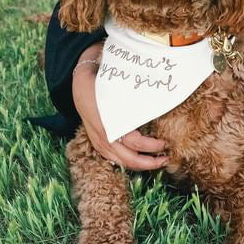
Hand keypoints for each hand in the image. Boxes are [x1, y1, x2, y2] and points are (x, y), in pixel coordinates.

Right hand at [72, 43, 168, 170]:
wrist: (77, 80)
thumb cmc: (101, 78)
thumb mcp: (117, 83)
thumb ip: (134, 88)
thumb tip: (157, 83)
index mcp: (109, 121)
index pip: (133, 141)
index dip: (150, 146)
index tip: (164, 143)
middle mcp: (102, 134)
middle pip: (128, 158)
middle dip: (149, 162)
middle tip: (166, 158)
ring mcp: (97, 140)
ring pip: (120, 162)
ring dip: (139, 165)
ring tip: (157, 162)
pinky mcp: (96, 141)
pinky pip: (112, 159)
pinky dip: (127, 163)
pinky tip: (139, 162)